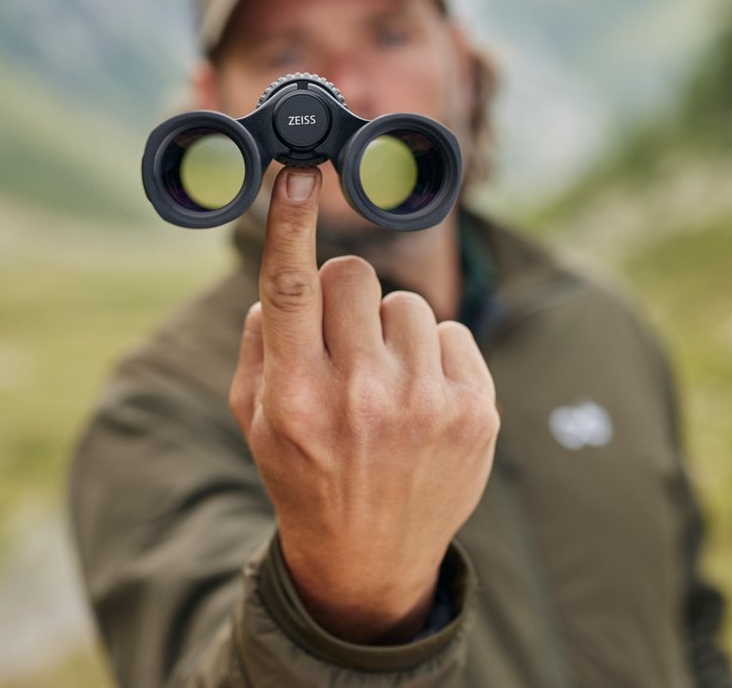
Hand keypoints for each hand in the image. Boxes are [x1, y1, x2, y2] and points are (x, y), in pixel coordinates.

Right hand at [228, 166, 499, 643]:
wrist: (371, 557)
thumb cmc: (304, 472)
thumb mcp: (255, 418)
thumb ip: (260, 342)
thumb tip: (287, 275)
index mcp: (297, 398)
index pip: (291, 289)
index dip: (291, 223)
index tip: (297, 173)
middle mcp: (362, 398)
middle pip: (354, 278)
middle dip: (343, 298)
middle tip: (341, 341)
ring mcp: (426, 405)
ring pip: (407, 303)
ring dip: (391, 331)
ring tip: (384, 382)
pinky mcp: (476, 411)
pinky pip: (454, 332)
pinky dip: (434, 355)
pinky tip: (421, 398)